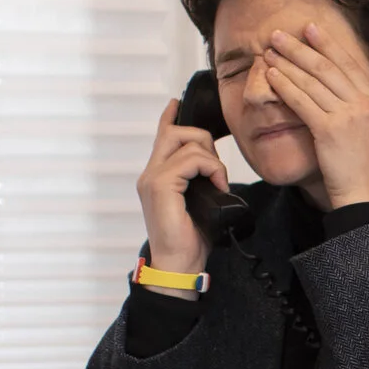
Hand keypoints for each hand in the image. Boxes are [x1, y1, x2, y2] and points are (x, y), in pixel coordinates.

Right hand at [135, 97, 230, 282]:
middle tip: (216, 169)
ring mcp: (153, 179)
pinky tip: (217, 185)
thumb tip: (214, 171)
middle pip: (175, 132)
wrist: (179, 265)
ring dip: (212, 159)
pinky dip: (211, 168)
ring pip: (186, 142)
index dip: (170, 117)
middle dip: (204, 140)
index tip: (176, 103)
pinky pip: (191, 160)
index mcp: (157, 177)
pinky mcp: (161, 186)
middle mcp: (150, 174)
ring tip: (218, 182)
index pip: (161, 137)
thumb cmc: (191, 240)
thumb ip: (199, 183)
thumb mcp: (200, 204)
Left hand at [262, 22, 368, 207]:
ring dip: (288, 63)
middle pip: (328, 67)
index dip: (329, 44)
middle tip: (279, 34)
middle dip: (301, 47)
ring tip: (270, 52)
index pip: (350, 64)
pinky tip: (271, 76)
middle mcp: (366, 104)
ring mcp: (348, 116)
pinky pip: (302, 101)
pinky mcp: (330, 130)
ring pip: (313, 81)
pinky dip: (285, 86)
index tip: (311, 29)